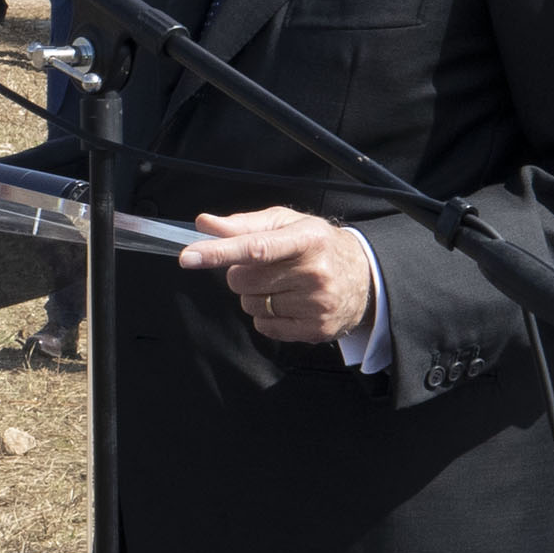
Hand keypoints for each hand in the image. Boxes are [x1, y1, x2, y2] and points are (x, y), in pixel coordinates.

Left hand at [176, 206, 374, 344]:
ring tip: (282, 284)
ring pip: (250, 305)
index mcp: (307, 239)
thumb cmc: (317, 246)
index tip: (189, 257)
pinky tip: (288, 303)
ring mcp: (317, 304)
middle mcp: (315, 272)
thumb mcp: (286, 224)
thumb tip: (204, 223)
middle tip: (266, 268)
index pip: (255, 247)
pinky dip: (267, 316)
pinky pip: (264, 326)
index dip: (218, 252)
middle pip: (243, 280)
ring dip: (255, 295)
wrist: (365, 277)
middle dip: (242, 274)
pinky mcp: (316, 329)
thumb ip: (243, 224)